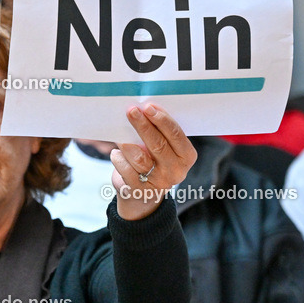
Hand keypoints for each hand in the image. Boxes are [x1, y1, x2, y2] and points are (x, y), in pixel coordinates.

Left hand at [109, 104, 196, 220]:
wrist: (144, 195)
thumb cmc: (154, 161)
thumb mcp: (164, 148)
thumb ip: (159, 131)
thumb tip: (142, 109)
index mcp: (186, 156)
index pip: (176, 135)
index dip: (162, 120)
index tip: (148, 107)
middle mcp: (175, 171)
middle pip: (158, 144)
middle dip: (143, 125)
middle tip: (131, 111)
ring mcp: (158, 182)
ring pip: (139, 157)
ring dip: (126, 143)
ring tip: (119, 134)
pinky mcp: (138, 190)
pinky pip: (124, 168)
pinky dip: (118, 157)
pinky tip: (117, 154)